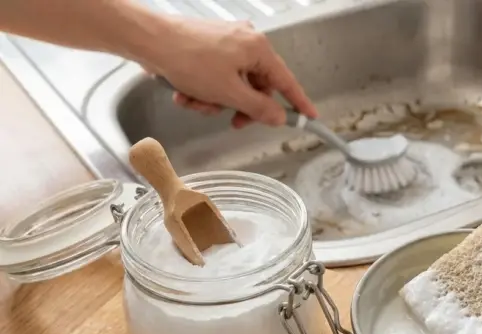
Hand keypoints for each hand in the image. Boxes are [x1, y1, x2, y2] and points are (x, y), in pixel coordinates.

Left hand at [141, 18, 316, 127]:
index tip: (310, 117)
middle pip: (257, 87)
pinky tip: (185, 93)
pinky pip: (217, 76)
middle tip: (232, 122)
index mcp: (258, 49)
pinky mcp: (209, 46)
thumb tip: (278, 117)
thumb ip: (258, 108)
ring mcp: (227, 42)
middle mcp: (246, 41)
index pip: (286, 82)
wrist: (149, 40)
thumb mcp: (229, 93)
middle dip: (240, 107)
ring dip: (216, 101)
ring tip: (195, 103)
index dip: (298, 103)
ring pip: (234, 85)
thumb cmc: (188, 60)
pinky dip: (204, 90)